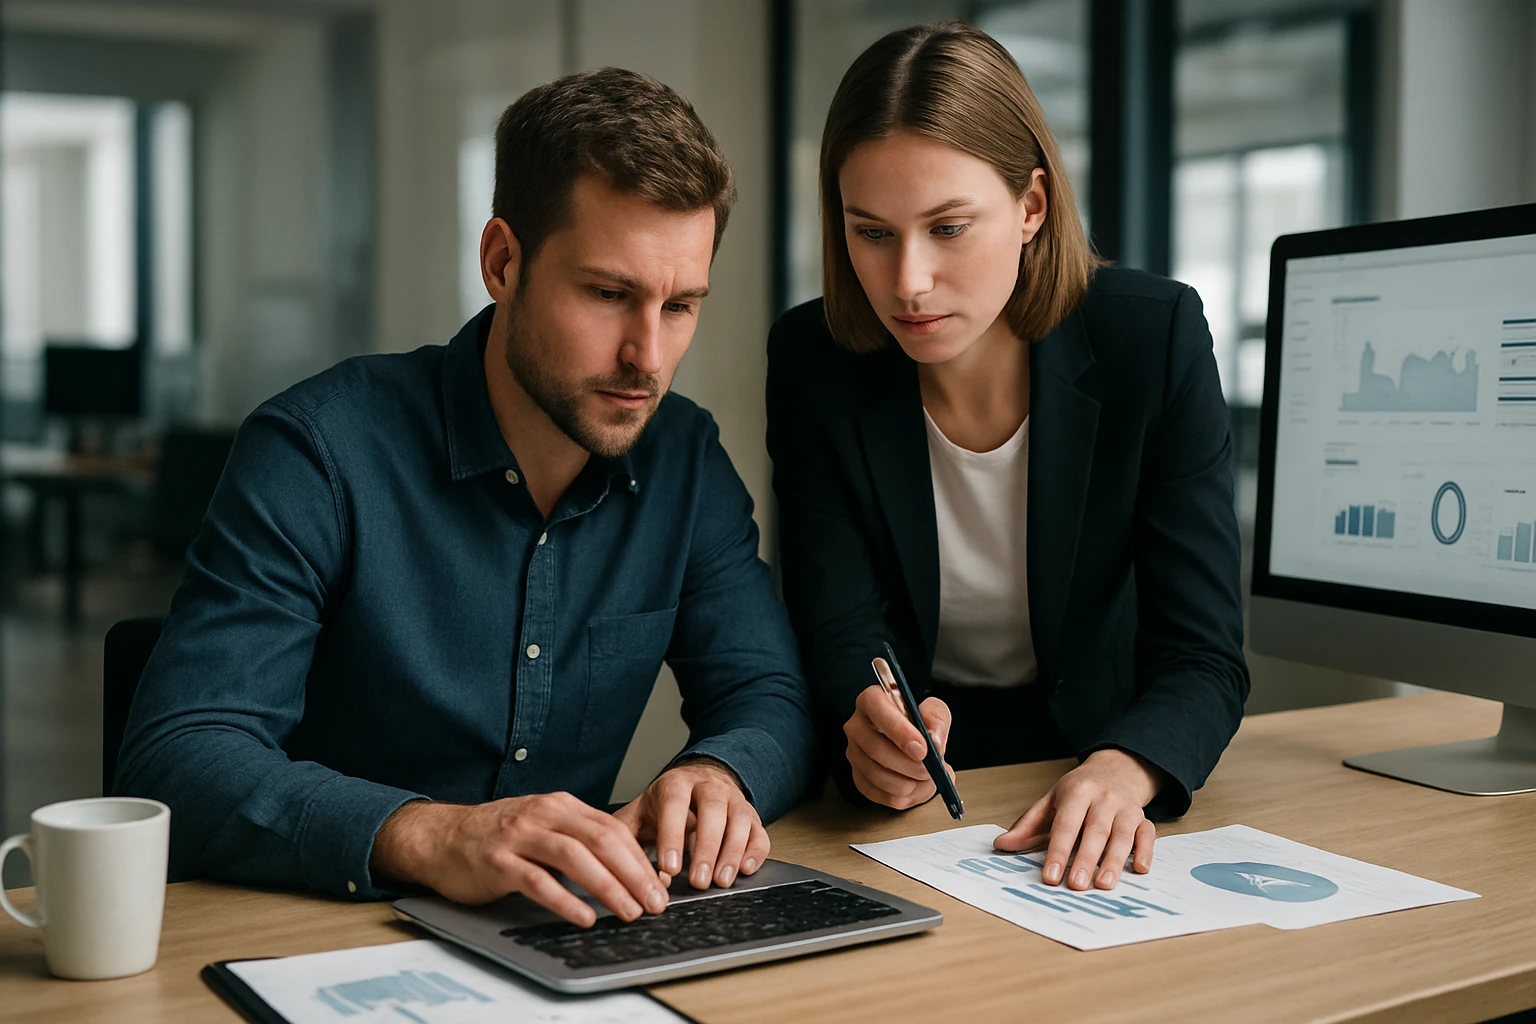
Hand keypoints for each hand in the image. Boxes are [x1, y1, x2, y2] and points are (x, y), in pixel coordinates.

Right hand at [371, 794, 667, 926]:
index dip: (640, 859)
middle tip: (654, 902)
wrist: (440, 837)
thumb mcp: (543, 826)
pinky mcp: (498, 862)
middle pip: (601, 841)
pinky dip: (565, 900)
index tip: (660, 886)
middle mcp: (543, 815)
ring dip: (608, 887)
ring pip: (574, 858)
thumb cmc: (497, 836)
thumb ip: (578, 839)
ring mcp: (519, 837)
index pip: (613, 829)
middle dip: (634, 874)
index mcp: (561, 806)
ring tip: (628, 911)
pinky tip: (584, 916)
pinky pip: (538, 881)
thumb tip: (626, 867)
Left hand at [615, 760, 768, 889]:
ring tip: (720, 881)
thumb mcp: (640, 811)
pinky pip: (760, 832)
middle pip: (712, 810)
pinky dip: (755, 852)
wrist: (698, 781)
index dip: (673, 836)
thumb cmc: (665, 804)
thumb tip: (627, 869)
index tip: (670, 868)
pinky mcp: (752, 816)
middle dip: (706, 848)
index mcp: (676, 784)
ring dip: (731, 853)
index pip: (675, 804)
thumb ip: (627, 835)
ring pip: (739, 820)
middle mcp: (708, 786)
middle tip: (698, 882)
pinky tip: (744, 869)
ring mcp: (733, 800)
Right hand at [843, 684, 952, 809]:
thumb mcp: (934, 712)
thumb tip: (933, 742)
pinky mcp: (858, 777)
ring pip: (877, 775)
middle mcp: (857, 726)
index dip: (899, 730)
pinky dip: (901, 796)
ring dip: (908, 783)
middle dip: (910, 765)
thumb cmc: (919, 724)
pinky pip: (877, 794)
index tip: (922, 749)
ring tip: (925, 778)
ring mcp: (854, 753)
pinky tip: (914, 787)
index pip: (876, 708)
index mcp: (872, 701)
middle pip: (876, 749)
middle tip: (930, 770)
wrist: (913, 745)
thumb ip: (937, 721)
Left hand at [993, 749, 1161, 890]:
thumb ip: (1028, 824)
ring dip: (1114, 861)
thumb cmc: (1080, 790)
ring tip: (1104, 884)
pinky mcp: (1143, 819)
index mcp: (1077, 793)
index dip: (1057, 851)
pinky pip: (1148, 835)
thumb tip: (1002, 845)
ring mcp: (1126, 809)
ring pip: (1121, 836)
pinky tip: (1140, 869)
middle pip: (1094, 832)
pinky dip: (1146, 851)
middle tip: (1076, 885)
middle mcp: (1103, 799)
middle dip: (1085, 860)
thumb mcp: (1051, 800)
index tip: (1050, 877)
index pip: (1065, 825)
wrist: (1116, 769)